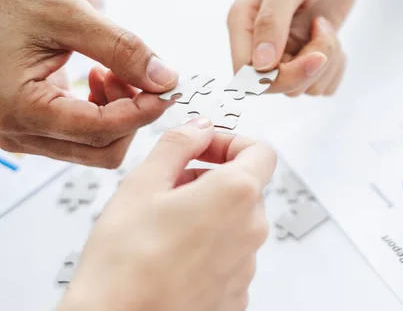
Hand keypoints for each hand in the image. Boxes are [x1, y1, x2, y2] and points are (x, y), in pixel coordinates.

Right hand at [0, 0, 178, 166]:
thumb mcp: (60, 11)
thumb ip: (119, 46)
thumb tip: (163, 76)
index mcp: (23, 110)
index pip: (105, 130)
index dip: (145, 110)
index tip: (166, 86)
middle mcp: (20, 133)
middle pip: (104, 151)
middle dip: (132, 114)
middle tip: (136, 75)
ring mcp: (21, 134)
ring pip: (92, 146)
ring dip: (116, 111)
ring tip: (110, 69)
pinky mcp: (26, 126)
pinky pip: (76, 135)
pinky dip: (98, 110)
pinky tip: (95, 75)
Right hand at [58, 119, 274, 310]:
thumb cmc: (124, 263)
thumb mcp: (142, 184)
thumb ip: (178, 145)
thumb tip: (199, 128)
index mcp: (237, 195)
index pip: (260, 151)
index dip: (229, 141)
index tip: (202, 148)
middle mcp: (251, 230)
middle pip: (245, 186)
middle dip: (210, 177)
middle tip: (169, 186)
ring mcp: (246, 265)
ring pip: (235, 221)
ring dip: (207, 211)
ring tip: (163, 225)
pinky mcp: (236, 293)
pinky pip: (229, 255)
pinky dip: (208, 245)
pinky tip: (171, 255)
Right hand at [228, 0, 357, 95]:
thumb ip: (271, 20)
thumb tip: (261, 64)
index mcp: (242, 23)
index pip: (245, 73)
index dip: (276, 77)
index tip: (312, 57)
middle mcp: (258, 45)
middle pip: (275, 86)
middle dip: (307, 68)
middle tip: (324, 33)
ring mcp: (283, 56)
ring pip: (302, 88)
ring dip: (325, 62)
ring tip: (325, 26)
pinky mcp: (306, 63)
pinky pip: (321, 87)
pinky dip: (336, 68)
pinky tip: (334, 39)